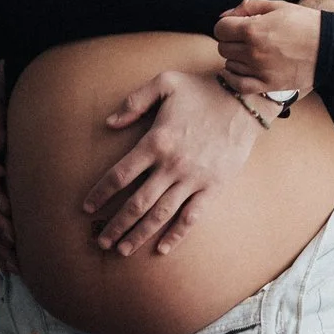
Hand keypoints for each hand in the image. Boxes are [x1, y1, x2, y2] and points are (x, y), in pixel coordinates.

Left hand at [81, 69, 259, 256]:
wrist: (245, 101)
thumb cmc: (203, 90)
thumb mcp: (166, 83)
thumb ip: (135, 101)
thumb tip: (110, 123)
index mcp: (156, 142)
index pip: (120, 175)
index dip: (101, 193)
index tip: (88, 207)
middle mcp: (171, 165)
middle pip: (136, 202)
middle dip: (116, 224)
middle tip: (100, 240)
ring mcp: (193, 179)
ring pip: (160, 214)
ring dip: (139, 234)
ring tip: (122, 250)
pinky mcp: (213, 186)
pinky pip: (191, 216)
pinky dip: (176, 234)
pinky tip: (162, 248)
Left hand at [214, 0, 321, 91]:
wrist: (330, 46)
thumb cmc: (305, 23)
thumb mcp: (277, 6)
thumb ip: (248, 7)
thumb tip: (225, 16)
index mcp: (253, 30)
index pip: (220, 29)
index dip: (227, 25)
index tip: (236, 26)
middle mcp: (252, 52)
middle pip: (223, 47)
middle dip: (231, 40)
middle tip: (246, 38)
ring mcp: (259, 70)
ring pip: (230, 65)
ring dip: (236, 57)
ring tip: (252, 52)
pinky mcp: (268, 85)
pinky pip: (238, 85)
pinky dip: (233, 78)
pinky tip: (237, 71)